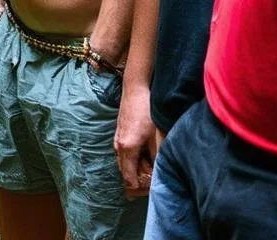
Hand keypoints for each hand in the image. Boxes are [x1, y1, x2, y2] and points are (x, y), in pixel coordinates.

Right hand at [114, 80, 156, 198]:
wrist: (135, 89)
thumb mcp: (156, 136)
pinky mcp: (119, 134)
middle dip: (140, 179)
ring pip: (124, 163)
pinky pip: (124, 155)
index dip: (141, 188)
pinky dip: (133, 159)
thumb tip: (160, 174)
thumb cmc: (147, 111)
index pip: (129, 180)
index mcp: (127, 149)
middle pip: (125, 173)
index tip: (153, 187)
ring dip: (137, 168)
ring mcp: (117, 139)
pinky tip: (145, 152)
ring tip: (152, 162)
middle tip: (155, 175)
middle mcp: (118, 146)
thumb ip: (157, 158)